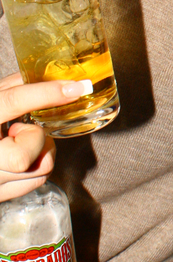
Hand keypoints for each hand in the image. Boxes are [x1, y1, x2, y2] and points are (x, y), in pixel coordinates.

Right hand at [0, 74, 91, 199]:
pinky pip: (35, 183)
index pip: (11, 102)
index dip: (46, 93)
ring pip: (37, 172)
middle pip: (23, 155)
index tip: (76, 87)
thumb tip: (45, 78)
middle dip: (34, 140)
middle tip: (21, 130)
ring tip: (16, 143)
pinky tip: (18, 159)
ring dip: (40, 153)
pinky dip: (37, 168)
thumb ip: (8, 89)